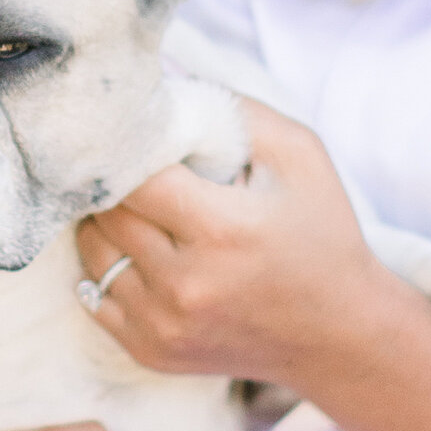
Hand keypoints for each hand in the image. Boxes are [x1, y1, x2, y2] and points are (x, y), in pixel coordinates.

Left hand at [74, 103, 383, 391]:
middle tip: (138, 167)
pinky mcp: (151, 351)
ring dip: (105, 222)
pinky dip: (108, 267)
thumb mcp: (299, 155)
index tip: (138, 134)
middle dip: (116, 182)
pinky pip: (93, 294)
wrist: (339, 334)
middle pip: (106, 210)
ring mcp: (163, 324)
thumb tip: (163, 79)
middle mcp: (185, 283)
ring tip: (140, 208)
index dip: (129, 147)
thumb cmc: (322, 233)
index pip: (132, 172)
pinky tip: (139, 251)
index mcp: (221, 228)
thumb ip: (231, 110)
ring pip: (91, 250)